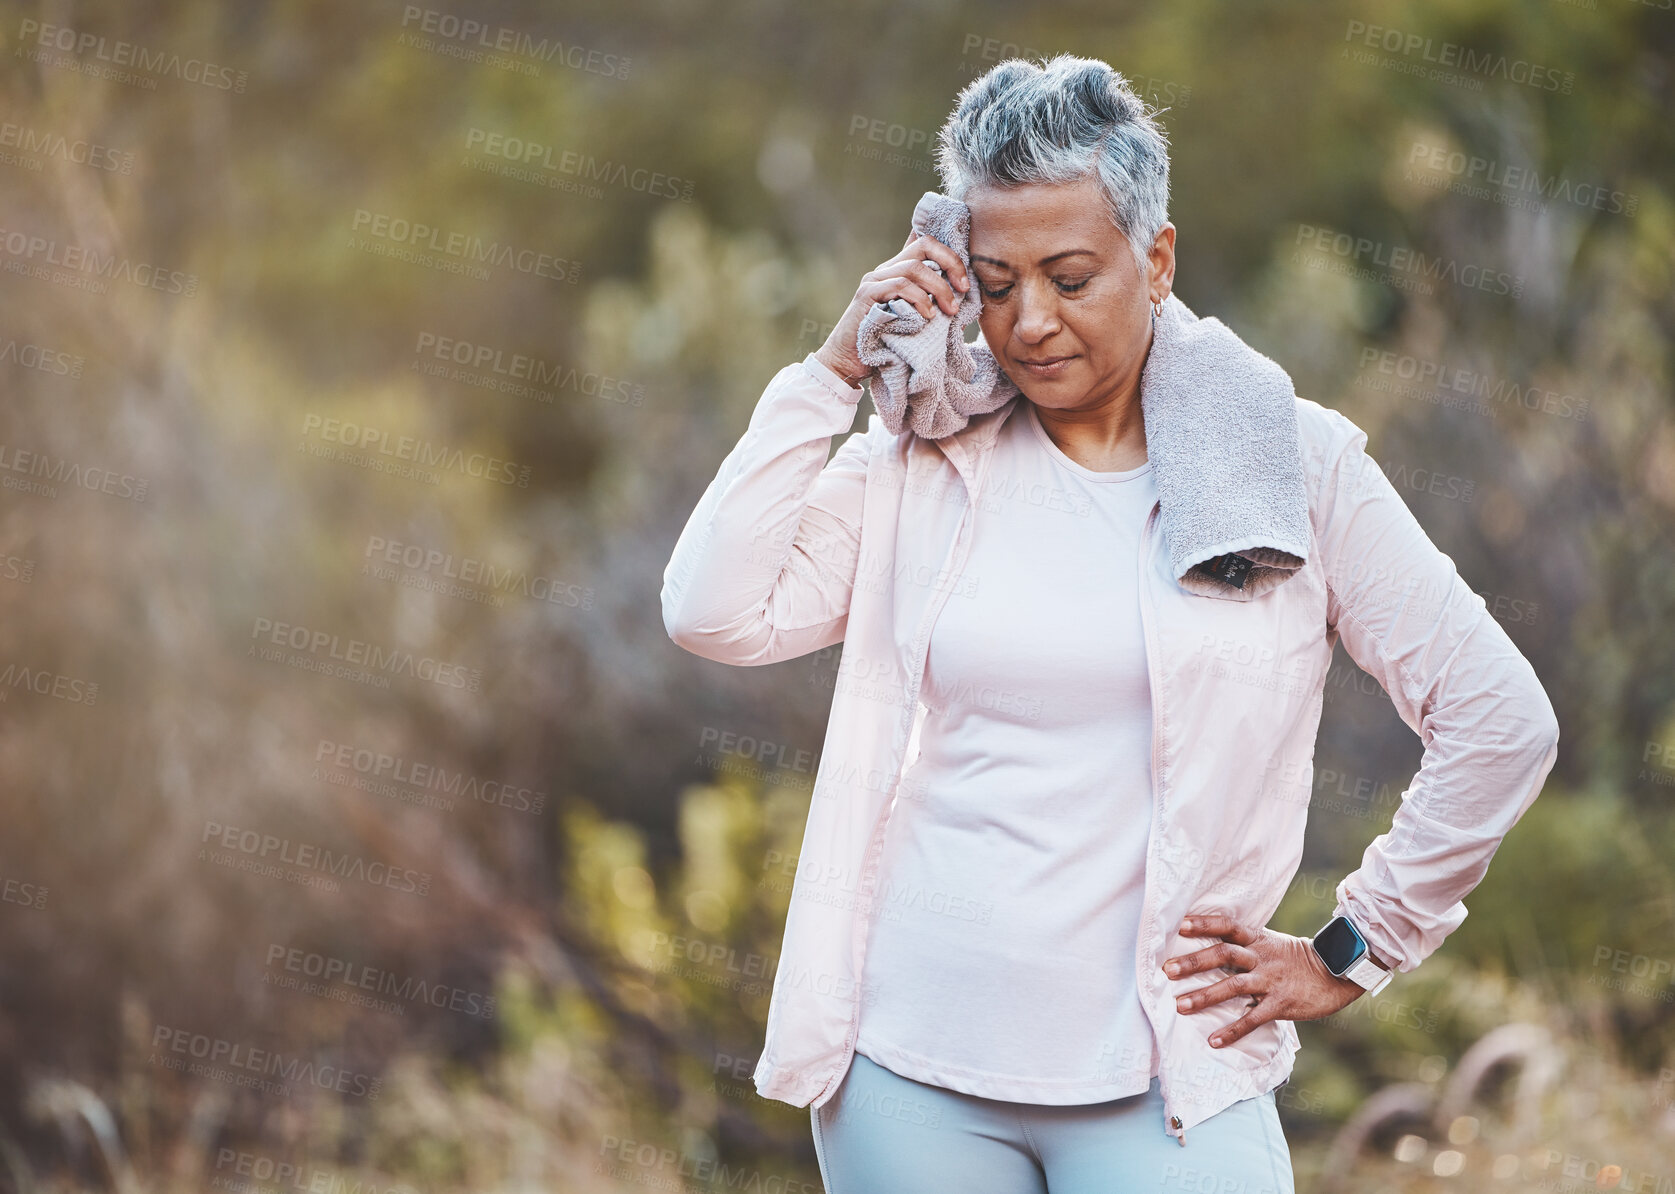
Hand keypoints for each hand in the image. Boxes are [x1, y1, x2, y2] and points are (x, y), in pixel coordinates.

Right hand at [814, 228, 971, 384]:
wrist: (848, 363)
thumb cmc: (885, 345)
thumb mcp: (915, 320)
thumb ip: (931, 303)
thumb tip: (961, 296)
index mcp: (897, 272)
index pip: (926, 244)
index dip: (950, 255)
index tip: (965, 283)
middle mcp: (885, 271)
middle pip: (924, 246)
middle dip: (951, 263)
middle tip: (963, 290)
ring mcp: (874, 281)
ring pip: (914, 267)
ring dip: (938, 288)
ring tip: (949, 311)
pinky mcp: (866, 295)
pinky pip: (898, 286)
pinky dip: (919, 298)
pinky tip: (927, 316)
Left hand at [1161, 913, 1380, 1048]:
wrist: (1337, 974)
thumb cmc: (1297, 960)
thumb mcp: (1272, 944)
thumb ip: (1246, 945)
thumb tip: (1213, 947)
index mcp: (1258, 939)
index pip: (1228, 926)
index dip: (1204, 924)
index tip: (1180, 926)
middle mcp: (1261, 957)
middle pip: (1224, 954)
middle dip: (1194, 962)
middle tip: (1168, 970)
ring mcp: (1271, 981)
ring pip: (1233, 986)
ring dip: (1205, 996)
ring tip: (1180, 1006)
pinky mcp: (1281, 1004)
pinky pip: (1253, 1018)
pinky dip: (1233, 1031)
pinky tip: (1214, 1041)